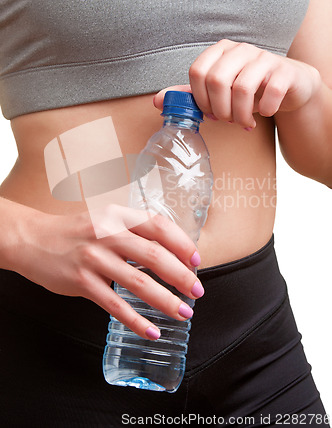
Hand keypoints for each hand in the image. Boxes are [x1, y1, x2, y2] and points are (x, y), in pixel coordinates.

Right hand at [4, 201, 202, 339]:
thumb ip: (132, 231)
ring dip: (165, 301)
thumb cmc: (74, 232)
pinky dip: (136, 320)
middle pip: (155, 255)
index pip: (159, 226)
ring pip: (138, 282)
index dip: (182, 243)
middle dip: (182, 276)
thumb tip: (169, 253)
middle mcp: (107, 233)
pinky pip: (114, 305)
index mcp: (117, 215)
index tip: (196, 261)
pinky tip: (151, 330)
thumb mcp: (104, 219)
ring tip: (183, 313)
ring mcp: (94, 258)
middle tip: (197, 292)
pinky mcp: (81, 281)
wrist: (32, 239)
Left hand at [154, 39, 320, 128]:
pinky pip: (271, 91)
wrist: (289, 85)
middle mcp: (241, 50)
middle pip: (217, 80)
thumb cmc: (249, 89)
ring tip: (244, 122)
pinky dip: (265, 109)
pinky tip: (264, 113)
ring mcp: (264, 57)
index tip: (209, 113)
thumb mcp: (218, 92)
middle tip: (227, 120)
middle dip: (220, 109)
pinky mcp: (285, 70)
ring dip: (240, 114)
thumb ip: (191, 95)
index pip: (197, 71)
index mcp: (220, 52)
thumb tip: (157, 101)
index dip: (200, 98)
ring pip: (243, 88)